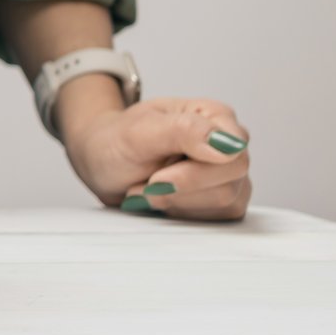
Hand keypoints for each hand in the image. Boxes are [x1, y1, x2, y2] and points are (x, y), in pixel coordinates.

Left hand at [62, 96, 250, 220]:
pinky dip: (181, 213)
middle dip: (180, 190)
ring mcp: (226, 174)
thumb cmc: (117, 140)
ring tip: (149, 186)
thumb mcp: (140, 131)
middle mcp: (226, 144)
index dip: (197, 174)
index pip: (234, 154)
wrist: (101, 159)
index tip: (159, 177)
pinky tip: (161, 198)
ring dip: (177, 202)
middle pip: (229, 184)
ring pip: (224, 204)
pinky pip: (216, 218)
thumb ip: (184, 131)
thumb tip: (228, 144)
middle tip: (148, 182)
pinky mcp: (219, 199)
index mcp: (214, 116)